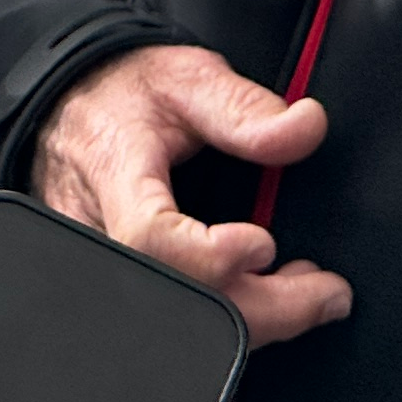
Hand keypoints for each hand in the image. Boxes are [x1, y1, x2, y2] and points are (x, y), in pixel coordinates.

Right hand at [33, 45, 352, 344]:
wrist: (76, 114)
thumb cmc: (125, 101)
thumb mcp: (187, 81)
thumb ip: (244, 108)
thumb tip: (303, 128)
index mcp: (117, 176)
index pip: (151, 237)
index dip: (210, 255)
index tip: (265, 244)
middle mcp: (105, 233)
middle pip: (176, 298)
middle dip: (260, 310)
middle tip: (326, 294)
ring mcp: (109, 267)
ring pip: (179, 320)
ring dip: (253, 320)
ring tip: (306, 291)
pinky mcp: (125, 283)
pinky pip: (178, 315)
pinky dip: (230, 315)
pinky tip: (266, 295)